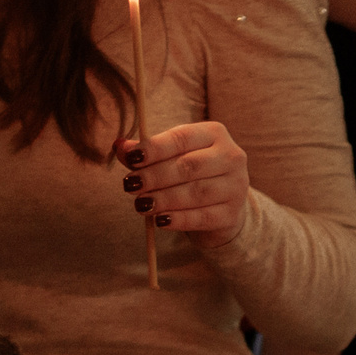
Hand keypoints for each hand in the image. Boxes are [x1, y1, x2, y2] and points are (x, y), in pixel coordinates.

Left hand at [117, 122, 250, 248]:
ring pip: (195, 193)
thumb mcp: (170, 157)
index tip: (131, 158)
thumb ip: (145, 153)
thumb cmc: (191, 175)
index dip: (155, 148)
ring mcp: (235, 187)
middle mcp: (231, 157)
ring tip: (141, 204)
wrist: (222, 205)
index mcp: (214, 134)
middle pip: (189, 166)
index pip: (182, 137)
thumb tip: (120, 146)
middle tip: (130, 185)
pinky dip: (178, 219)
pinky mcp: (232, 214)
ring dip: (164, 199)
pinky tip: (160, 220)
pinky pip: (202, 217)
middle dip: (155, 177)